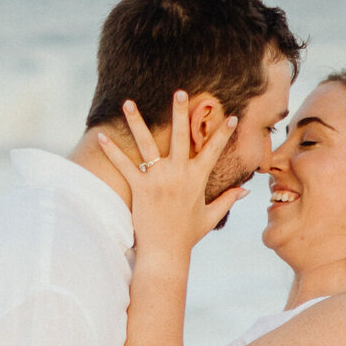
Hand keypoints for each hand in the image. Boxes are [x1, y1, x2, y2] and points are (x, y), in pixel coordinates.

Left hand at [97, 91, 247, 260]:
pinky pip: (124, 165)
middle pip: (181, 136)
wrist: (166, 254)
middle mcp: (179, 174)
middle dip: (180, 112)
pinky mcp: (140, 188)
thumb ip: (227, 200)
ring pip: (147, 144)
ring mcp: (159, 180)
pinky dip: (112, 151)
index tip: (232, 116)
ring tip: (128, 101)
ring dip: (137, 122)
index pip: (214, 150)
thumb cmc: (188, 236)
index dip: (224, 133)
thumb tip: (245, 190)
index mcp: (197, 179)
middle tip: (180, 91)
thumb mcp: (210, 217)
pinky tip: (100, 135)